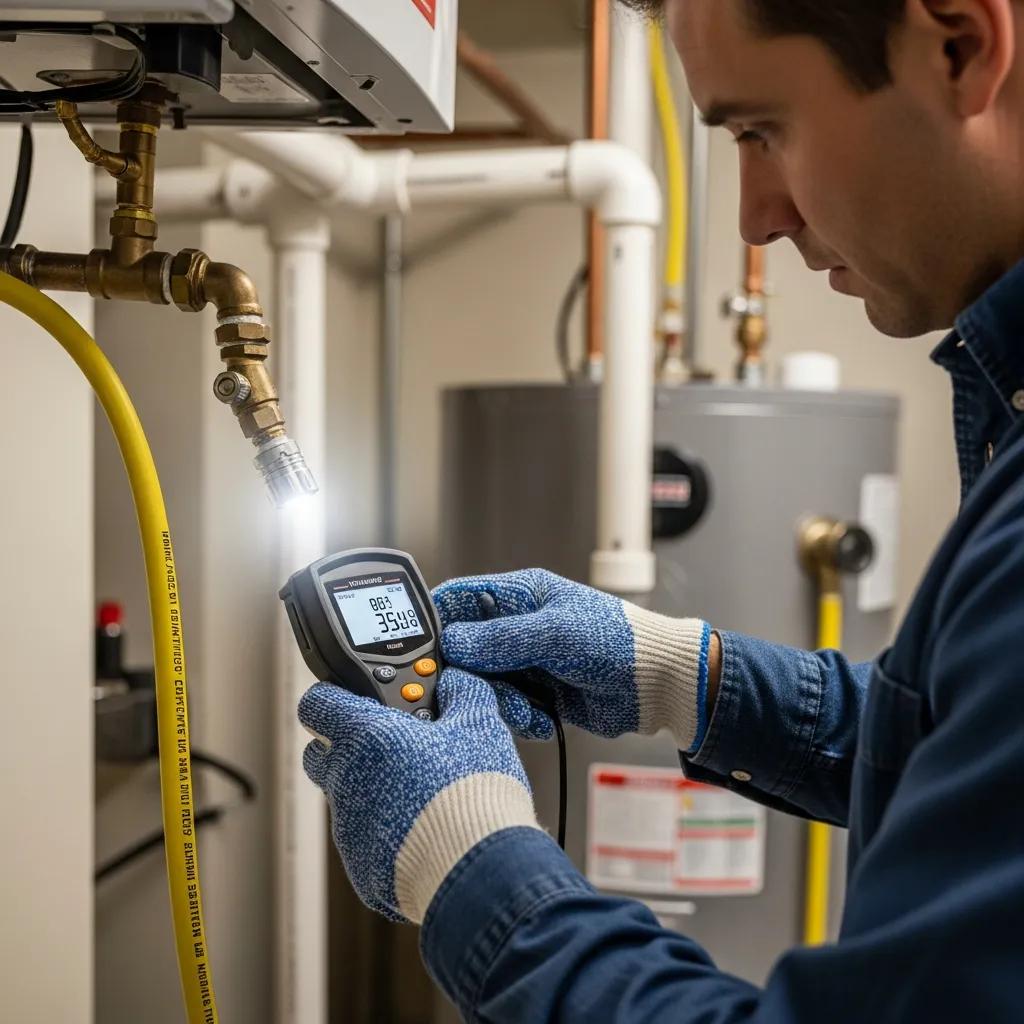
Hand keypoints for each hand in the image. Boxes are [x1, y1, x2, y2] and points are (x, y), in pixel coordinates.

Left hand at [298, 668, 540, 923]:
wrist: (479, 870)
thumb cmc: (474, 792)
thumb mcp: (480, 724)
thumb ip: (462, 691)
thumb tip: (457, 681)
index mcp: (365, 737)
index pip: (317, 703)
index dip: (334, 696)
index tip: (356, 697)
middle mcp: (345, 782)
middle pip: (322, 752)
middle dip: (350, 744)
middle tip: (396, 744)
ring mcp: (349, 829)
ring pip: (346, 798)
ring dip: (374, 789)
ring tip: (424, 793)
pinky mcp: (362, 869)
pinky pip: (365, 840)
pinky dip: (387, 832)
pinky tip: (427, 831)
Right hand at [433, 569, 711, 750]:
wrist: (657, 686)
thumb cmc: (618, 642)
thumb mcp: (556, 633)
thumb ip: (501, 638)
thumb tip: (452, 642)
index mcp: (518, 595)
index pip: (458, 600)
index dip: (435, 622)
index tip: (420, 651)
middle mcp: (516, 627)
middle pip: (463, 650)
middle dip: (469, 675)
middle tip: (480, 690)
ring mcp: (525, 661)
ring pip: (482, 683)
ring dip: (499, 701)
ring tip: (527, 707)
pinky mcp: (536, 693)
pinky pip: (505, 707)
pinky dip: (519, 717)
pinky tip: (543, 717)